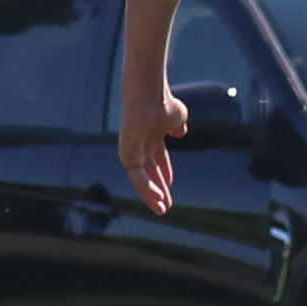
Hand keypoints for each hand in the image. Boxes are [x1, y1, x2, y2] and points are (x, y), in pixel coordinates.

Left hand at [117, 86, 190, 217]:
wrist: (151, 96)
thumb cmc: (163, 101)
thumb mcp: (178, 116)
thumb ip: (177, 126)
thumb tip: (180, 133)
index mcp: (151, 135)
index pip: (158, 159)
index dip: (165, 172)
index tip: (171, 185)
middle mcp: (139, 143)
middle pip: (149, 172)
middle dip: (158, 189)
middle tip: (165, 207)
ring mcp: (132, 149)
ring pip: (142, 178)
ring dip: (152, 195)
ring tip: (161, 209)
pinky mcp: (126, 154)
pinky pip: (137, 176)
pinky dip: (146, 188)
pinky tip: (156, 198)